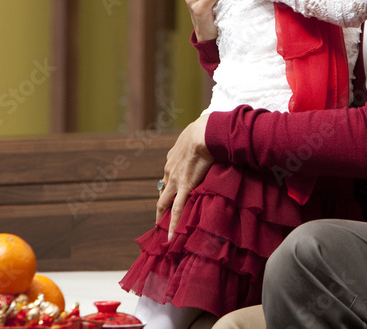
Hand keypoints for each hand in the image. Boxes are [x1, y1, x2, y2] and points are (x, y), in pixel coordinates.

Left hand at [156, 113, 212, 238]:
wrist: (204, 133)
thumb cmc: (204, 131)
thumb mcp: (195, 137)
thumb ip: (196, 145)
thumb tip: (206, 141)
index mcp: (173, 160)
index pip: (168, 178)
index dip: (168, 189)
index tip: (169, 197)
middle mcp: (170, 171)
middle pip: (162, 192)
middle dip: (160, 207)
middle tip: (160, 218)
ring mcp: (175, 180)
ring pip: (164, 203)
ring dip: (162, 216)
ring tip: (162, 230)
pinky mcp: (185, 186)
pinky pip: (178, 208)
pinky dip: (173, 223)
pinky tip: (171, 235)